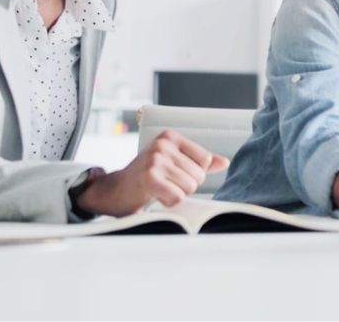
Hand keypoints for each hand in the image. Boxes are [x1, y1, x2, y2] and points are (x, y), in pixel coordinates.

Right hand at [75, 130, 228, 216]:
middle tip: (163, 183)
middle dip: (184, 185)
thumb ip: (199, 161)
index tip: (172, 173)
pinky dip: (168, 202)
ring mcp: (155, 159)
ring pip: (190, 187)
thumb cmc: (147, 177)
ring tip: (158, 188)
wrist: (113, 191)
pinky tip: (154, 195)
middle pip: (199, 175)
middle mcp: (163, 144)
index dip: (193, 173)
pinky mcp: (149, 177)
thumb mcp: (173, 162)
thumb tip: (225, 162)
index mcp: (171, 136)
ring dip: (176, 193)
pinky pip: (177, 197)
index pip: (206, 160)